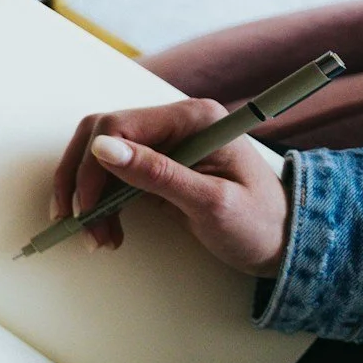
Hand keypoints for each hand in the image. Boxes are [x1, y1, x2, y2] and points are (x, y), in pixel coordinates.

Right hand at [52, 99, 289, 275]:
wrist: (284, 243)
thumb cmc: (260, 224)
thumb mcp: (211, 202)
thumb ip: (157, 173)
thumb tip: (103, 148)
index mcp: (193, 118)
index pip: (118, 126)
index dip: (93, 166)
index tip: (87, 208)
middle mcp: (175, 123)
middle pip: (100, 137)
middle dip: (82, 182)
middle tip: (78, 222)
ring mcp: (165, 143)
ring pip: (99, 157)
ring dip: (88, 196)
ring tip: (97, 236)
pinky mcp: (157, 166)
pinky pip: (112, 176)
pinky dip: (101, 203)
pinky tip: (107, 229)